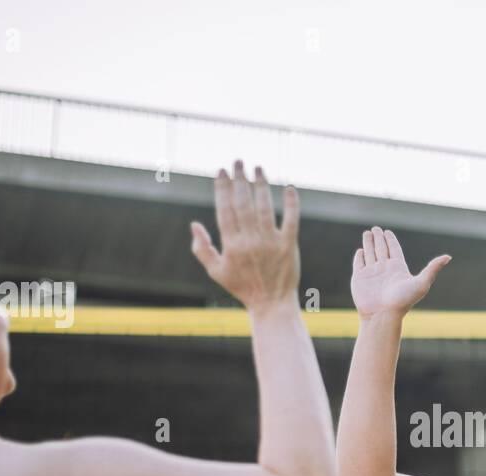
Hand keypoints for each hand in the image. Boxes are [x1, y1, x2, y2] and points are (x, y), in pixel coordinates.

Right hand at [191, 160, 299, 310]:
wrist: (271, 304)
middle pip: (243, 203)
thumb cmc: (242, 287)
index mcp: (231, 245)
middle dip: (239, 180)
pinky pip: (291, 220)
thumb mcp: (216, 271)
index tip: (221, 171)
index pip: (225, 209)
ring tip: (258, 168)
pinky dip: (291, 204)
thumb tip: (194, 224)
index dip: (222, 188)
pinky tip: (288, 188)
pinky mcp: (289, 246)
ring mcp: (270, 243)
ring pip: (264, 207)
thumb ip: (202, 249)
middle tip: (238, 161)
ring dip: (261, 185)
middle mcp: (250, 241)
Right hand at [350, 226, 449, 318]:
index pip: (394, 250)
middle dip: (379, 238)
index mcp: (398, 268)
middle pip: (381, 249)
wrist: (383, 316)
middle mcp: (384, 270)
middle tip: (376, 228)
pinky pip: (359, 264)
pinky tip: (361, 251)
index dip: (390, 240)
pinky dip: (360, 257)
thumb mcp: (422, 283)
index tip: (387, 232)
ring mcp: (371, 274)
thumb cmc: (403, 301)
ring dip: (369, 243)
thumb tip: (448, 257)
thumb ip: (433, 268)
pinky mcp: (359, 278)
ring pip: (370, 254)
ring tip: (368, 232)